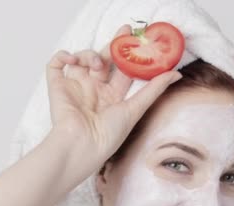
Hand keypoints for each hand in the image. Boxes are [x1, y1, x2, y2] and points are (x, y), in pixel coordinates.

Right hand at [45, 24, 182, 162]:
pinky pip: (56, 64)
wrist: (82, 146)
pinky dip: (63, 56)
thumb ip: (155, 89)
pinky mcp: (57, 87)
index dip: (128, 53)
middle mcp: (94, 90)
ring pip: (82, 59)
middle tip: (124, 32)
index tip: (135, 38)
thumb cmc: (108, 135)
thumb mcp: (136, 108)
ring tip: (98, 64)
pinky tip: (73, 59)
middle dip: (112, 45)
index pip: (121, 68)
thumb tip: (176, 74)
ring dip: (90, 54)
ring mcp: (75, 87)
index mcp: (112, 96)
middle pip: (103, 59)